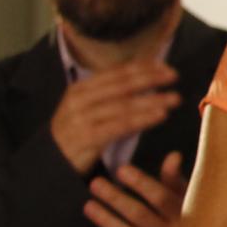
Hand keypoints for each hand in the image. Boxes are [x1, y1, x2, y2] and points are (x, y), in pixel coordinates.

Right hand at [51, 61, 179, 174]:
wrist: (51, 160)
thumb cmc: (77, 132)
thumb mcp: (88, 108)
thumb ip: (112, 94)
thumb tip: (145, 76)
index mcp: (81, 88)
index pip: (115, 72)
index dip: (142, 67)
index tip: (165, 65)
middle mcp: (80, 99)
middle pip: (121, 85)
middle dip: (150, 79)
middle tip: (174, 76)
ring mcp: (82, 118)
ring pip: (124, 105)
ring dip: (152, 100)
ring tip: (175, 98)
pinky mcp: (87, 137)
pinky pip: (121, 125)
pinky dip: (143, 119)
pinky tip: (161, 116)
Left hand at [83, 151, 185, 226]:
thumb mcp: (191, 204)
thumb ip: (177, 182)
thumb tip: (172, 155)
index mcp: (186, 216)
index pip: (161, 197)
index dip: (141, 183)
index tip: (121, 170)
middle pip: (139, 215)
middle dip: (115, 198)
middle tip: (95, 183)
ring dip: (106, 221)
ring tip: (89, 206)